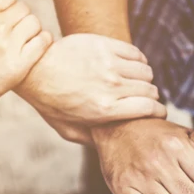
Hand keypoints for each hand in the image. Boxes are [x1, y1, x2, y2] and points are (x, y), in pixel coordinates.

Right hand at [0, 0, 52, 119]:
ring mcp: (9, 47)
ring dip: (30, 29)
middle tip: (11, 31)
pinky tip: (35, 45)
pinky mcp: (19, 66)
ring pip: (34, 23)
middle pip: (23, 9)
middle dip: (18, 17)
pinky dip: (43, 40)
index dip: (6, 6)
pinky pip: (43, 41)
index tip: (3, 18)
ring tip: (21, 39)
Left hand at [16, 34, 165, 143]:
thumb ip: (94, 140)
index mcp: (106, 109)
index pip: (150, 108)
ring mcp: (109, 63)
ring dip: (144, 79)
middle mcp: (111, 85)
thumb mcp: (69, 130)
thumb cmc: (51, 103)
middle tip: (145, 100)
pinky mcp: (105, 45)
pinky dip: (138, 61)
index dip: (158, 112)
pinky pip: (135, 53)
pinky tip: (129, 67)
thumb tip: (115, 148)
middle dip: (151, 97)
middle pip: (151, 89)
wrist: (34, 70)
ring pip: (146, 70)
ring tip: (136, 83)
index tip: (158, 113)